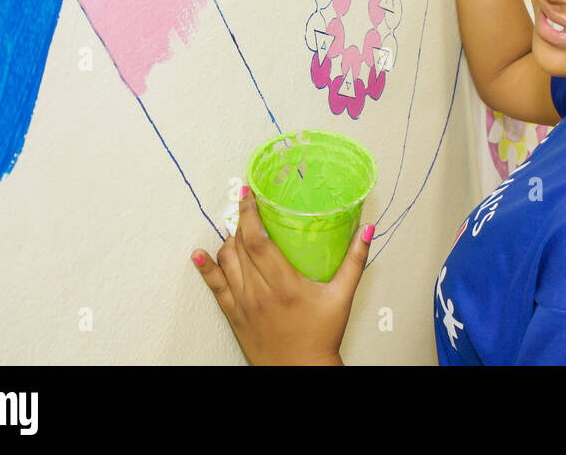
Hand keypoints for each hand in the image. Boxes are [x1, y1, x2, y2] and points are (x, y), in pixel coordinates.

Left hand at [193, 187, 373, 364]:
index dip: (249, 214)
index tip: (248, 194)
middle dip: (240, 220)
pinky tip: (198, 255)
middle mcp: (259, 293)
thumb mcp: (342, 296)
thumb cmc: (322, 335)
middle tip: (244, 201)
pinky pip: (215, 287)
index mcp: (284, 285)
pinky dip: (205, 268)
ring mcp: (243, 305)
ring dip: (229, 240)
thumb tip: (367, 230)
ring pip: (226, 262)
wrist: (299, 371)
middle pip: (239, 247)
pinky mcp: (234, 315)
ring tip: (237, 227)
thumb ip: (355, 260)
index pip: (257, 241)